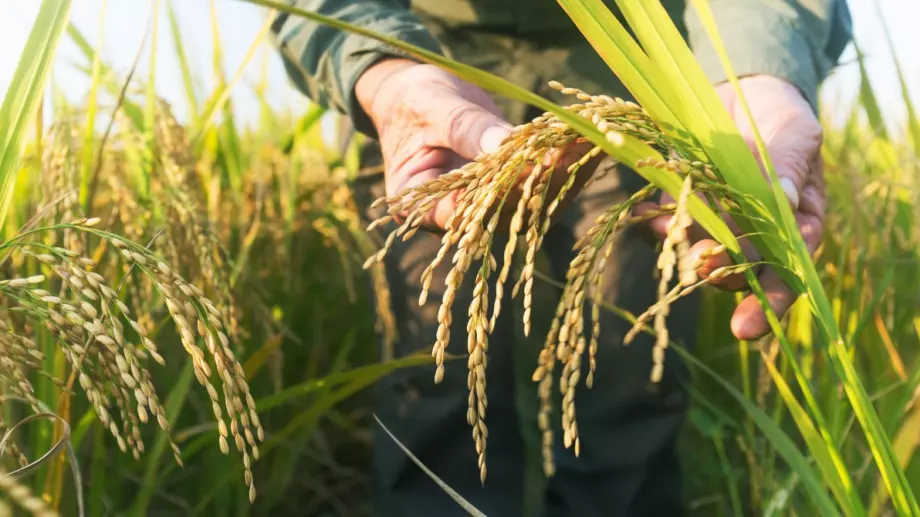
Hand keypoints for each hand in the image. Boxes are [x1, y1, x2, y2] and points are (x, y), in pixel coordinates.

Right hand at [355, 58, 598, 230]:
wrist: (418, 97)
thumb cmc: (413, 102)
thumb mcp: (432, 108)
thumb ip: (465, 129)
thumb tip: (505, 146)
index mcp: (421, 205)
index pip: (459, 213)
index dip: (496, 196)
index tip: (528, 170)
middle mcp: (458, 217)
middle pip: (504, 211)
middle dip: (541, 180)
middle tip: (573, 150)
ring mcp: (488, 207)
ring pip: (531, 203)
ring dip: (564, 173)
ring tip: (591, 140)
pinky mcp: (512, 190)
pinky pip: (542, 184)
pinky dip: (565, 162)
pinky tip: (588, 139)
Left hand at [639, 75, 824, 340]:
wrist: (743, 90)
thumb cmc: (782, 117)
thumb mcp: (796, 134)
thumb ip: (789, 165)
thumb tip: (782, 196)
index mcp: (795, 226)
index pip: (788, 273)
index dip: (770, 302)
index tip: (745, 328)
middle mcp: (754, 234)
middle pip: (740, 270)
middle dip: (721, 274)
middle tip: (704, 266)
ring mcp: (715, 222)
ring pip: (700, 251)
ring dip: (685, 252)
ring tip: (675, 241)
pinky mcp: (682, 204)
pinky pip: (667, 225)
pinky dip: (657, 225)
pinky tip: (648, 218)